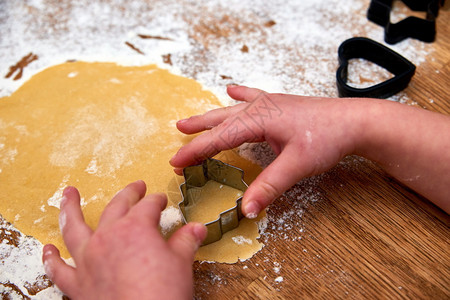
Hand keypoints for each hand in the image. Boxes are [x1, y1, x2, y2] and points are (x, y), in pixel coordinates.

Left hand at [42, 181, 206, 299]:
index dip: (157, 201)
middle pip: (116, 206)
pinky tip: (48, 249)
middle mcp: (108, 238)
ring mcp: (89, 260)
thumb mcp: (181, 263)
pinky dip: (51, 259)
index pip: (148, 206)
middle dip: (128, 194)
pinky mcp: (78, 284)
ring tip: (67, 194)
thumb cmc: (163, 295)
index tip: (162, 201)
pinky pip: (59, 269)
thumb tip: (196, 228)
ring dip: (69, 209)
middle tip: (136, 188)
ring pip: (74, 228)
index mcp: (135, 228)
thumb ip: (186, 241)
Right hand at [170, 85, 362, 217]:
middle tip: (176, 140)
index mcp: (259, 119)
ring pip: (231, 110)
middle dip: (197, 132)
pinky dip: (240, 94)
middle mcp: (260, 108)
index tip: (176, 161)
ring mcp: (269, 104)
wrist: (354, 121)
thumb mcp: (297, 165)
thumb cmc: (327, 138)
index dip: (196, 150)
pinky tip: (231, 88)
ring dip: (210, 117)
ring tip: (189, 121)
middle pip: (220, 121)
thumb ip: (270, 186)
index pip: (220, 138)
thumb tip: (246, 209)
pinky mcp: (279, 105)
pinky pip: (252, 97)